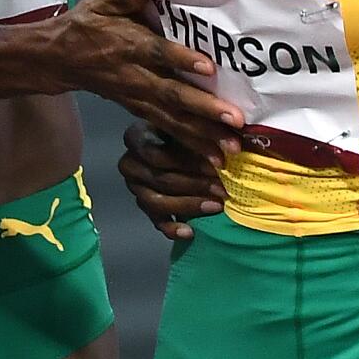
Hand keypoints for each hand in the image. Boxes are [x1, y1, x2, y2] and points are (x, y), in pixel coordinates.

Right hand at [65, 0, 243, 163]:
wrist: (57, 60)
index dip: (181, 59)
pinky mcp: (139, 111)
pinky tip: (213, 158)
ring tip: (230, 150)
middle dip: (204, 109)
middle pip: (171, 94)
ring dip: (202, 136)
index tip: (208, 66)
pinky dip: (190, 146)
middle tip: (235, 120)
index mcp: (127, 45)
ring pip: (171, 119)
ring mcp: (137, 98)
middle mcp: (134, 76)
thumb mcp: (101, 3)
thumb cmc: (86, 26)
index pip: (157, 53)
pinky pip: (166, 131)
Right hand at [116, 122, 224, 241]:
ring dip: (189, 205)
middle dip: (195, 185)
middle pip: (160, 179)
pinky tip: (190, 231)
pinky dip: (173, 227)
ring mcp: (134, 187)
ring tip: (216, 206)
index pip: (158, 153)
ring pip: (157, 202)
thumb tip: (229, 143)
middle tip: (222, 188)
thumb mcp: (190, 126)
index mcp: (136, 137)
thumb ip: (202, 132)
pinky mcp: (143, 206)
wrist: (175, 147)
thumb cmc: (184, 133)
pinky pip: (155, 220)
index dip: (189, 161)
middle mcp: (130, 163)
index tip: (219, 164)